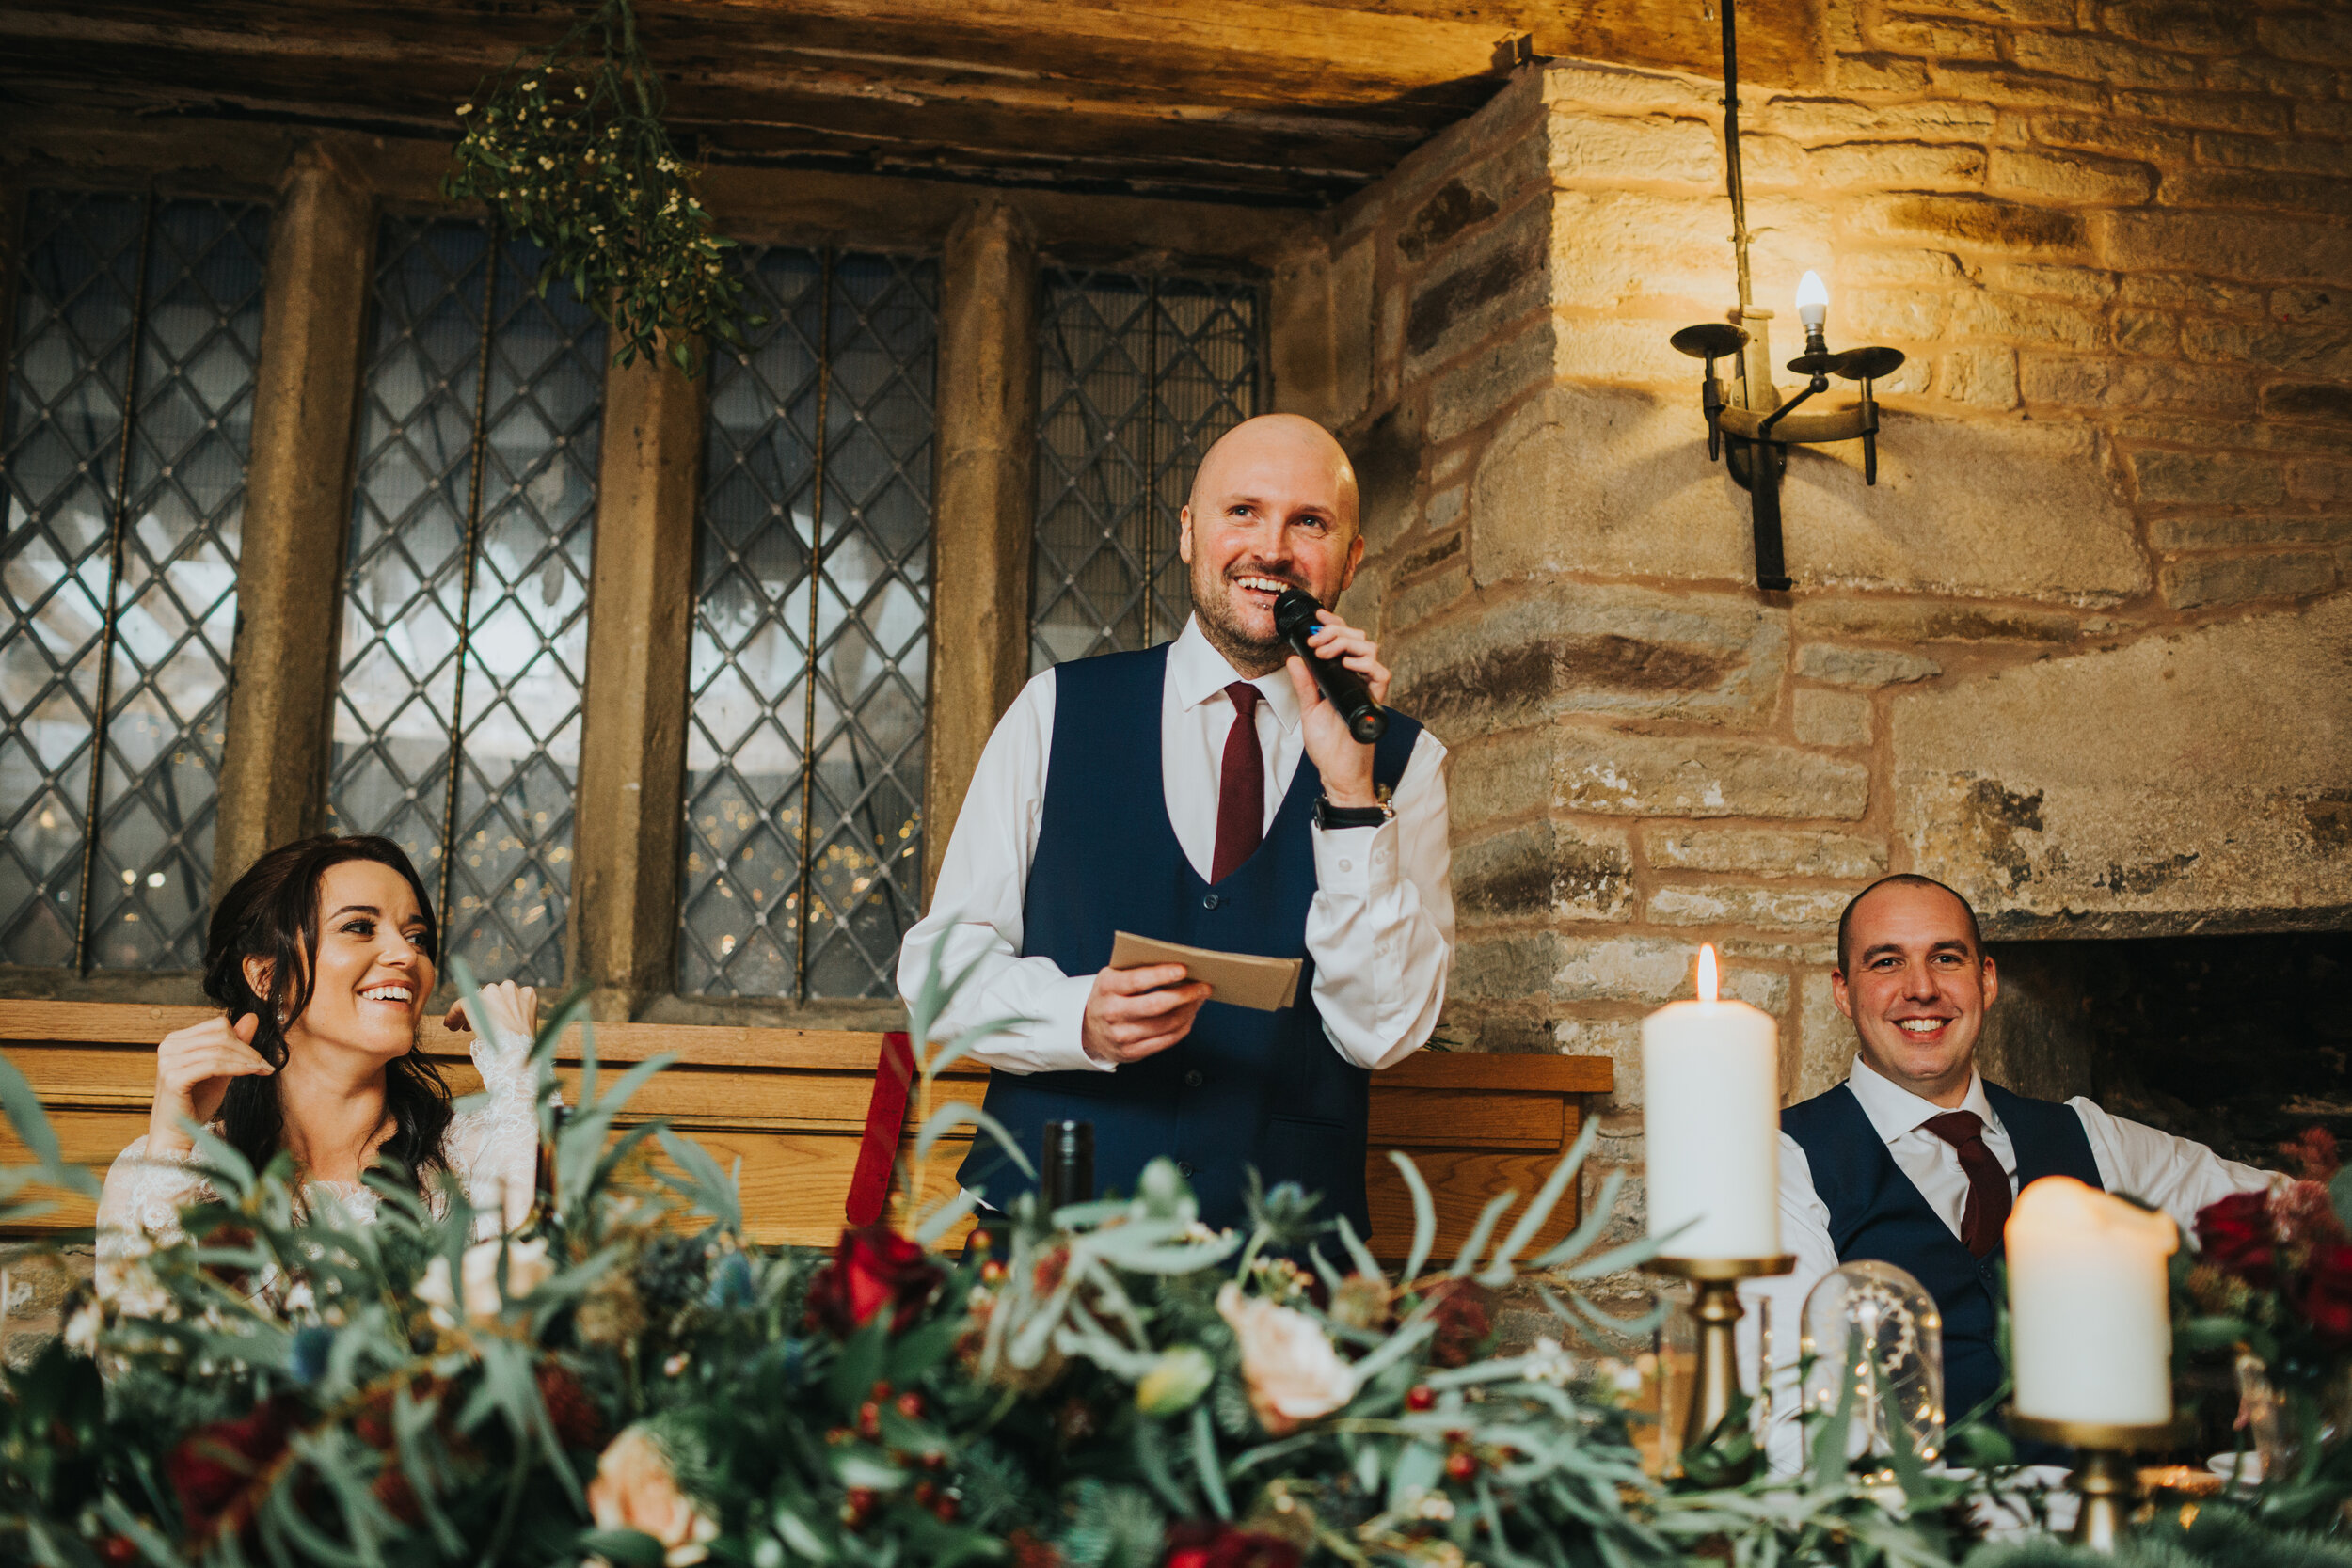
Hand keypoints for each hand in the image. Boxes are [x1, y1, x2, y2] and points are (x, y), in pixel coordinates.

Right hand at [148, 1013, 271, 1155]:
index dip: (242, 1038)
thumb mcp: (220, 1070)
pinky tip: (252, 1072)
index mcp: (175, 1040)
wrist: (176, 1134)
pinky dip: (237, 1067)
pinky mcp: (173, 1078)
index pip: (217, 1025)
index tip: (260, 1057)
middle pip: (221, 1035)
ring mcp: (168, 1062)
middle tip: (265, 1065)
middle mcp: (168, 1047)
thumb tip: (252, 1017)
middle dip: (247, 1050)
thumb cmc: (195, 1103)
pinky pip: (214, 1065)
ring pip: (219, 1049)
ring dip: (246, 1059)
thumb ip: (234, 1045)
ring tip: (262, 1070)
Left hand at [445, 980, 539, 1049]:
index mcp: (526, 994)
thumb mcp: (524, 1027)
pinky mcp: (475, 999)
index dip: (494, 1010)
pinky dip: (453, 1015)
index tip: (487, 1020)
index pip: (505, 998)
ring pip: (474, 1000)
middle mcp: (510, 988)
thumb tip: (500, 1022)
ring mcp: (492, 991)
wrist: (516, 1049)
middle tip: (470, 1026)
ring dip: (467, 1014)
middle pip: (489, 997)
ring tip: (460, 1027)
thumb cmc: (522, 1045)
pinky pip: (460, 1004)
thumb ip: (514, 1017)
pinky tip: (450, 1024)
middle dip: (481, 1011)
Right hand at [1080, 964, 1211, 1065]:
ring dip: (1189, 1011)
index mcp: (1107, 988)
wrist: (1087, 1028)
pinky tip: (1190, 1015)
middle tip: (1204, 986)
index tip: (1184, 969)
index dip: (1162, 974)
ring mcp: (1121, 1036)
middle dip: (1185, 995)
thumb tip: (1180, 967)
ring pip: (1166, 1025)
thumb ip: (1139, 970)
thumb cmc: (1110, 995)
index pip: (1137, 980)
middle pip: (1155, 1005)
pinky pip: (1166, 1040)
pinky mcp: (1132, 1053)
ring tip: (1200, 999)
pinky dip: (1183, 1026)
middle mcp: (1112, 1013)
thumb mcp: (1114, 977)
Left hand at [1283, 607, 1389, 808]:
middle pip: (1358, 639)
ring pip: (1370, 650)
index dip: (1334, 624)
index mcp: (1344, 677)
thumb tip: (1294, 658)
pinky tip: (1346, 664)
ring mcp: (1368, 689)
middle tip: (1316, 641)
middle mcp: (1359, 679)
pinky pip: (1381, 675)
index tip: (1318, 616)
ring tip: (1325, 652)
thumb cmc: (1328, 746)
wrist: (1337, 772)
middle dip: (1335, 631)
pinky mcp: (1375, 702)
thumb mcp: (1309, 709)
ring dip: (1346, 643)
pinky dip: (1365, 664)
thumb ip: (1304, 683)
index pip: (1345, 641)